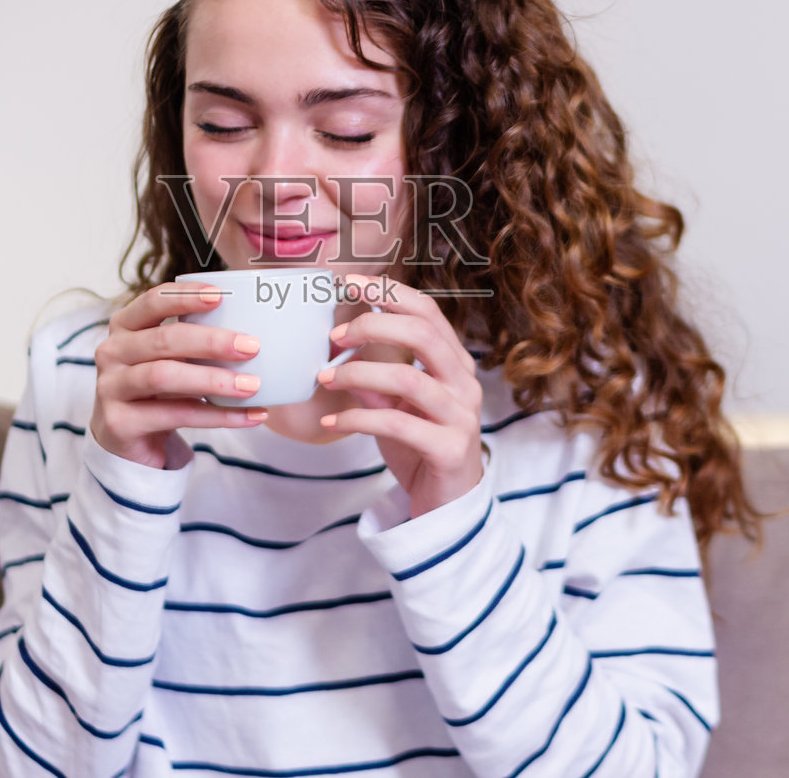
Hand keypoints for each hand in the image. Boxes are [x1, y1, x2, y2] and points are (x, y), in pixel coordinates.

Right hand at [90, 281, 268, 468]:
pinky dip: (218, 416)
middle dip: (211, 341)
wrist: (125, 439)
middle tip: (251, 347)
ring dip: (214, 380)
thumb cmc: (155, 389)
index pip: (153, 302)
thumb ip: (192, 340)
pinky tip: (249, 416)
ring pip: (165, 376)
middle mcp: (112, 352)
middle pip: (164, 340)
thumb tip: (250, 331)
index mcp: (124, 326)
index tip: (220, 296)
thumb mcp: (166, 357)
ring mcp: (111, 388)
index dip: (185, 296)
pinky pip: (176, 416)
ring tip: (252, 385)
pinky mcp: (119, 423)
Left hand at [318, 274, 485, 516]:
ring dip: (356, 373)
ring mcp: (461, 415)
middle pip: (422, 333)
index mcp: (455, 363)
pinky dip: (356, 419)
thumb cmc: (420, 448)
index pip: (427, 311)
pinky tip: (331, 423)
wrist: (447, 506)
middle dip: (372, 325)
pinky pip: (397, 423)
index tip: (349, 282)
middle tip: (333, 337)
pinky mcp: (449, 448)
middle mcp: (464, 382)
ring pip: (407, 377)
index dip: (389, 291)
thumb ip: (375, 376)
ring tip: (324, 379)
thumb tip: (339, 346)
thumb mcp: (394, 406)